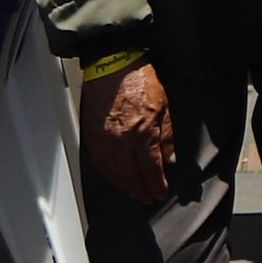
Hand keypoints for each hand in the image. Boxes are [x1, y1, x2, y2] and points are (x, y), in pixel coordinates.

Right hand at [79, 61, 174, 207]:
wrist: (111, 64)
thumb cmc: (138, 80)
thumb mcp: (163, 106)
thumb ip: (166, 136)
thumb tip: (169, 160)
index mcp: (142, 131)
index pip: (151, 169)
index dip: (157, 184)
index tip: (162, 192)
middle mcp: (122, 140)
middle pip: (132, 176)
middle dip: (143, 190)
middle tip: (150, 198)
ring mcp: (104, 140)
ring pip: (115, 174)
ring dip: (126, 187)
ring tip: (135, 193)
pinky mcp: (92, 137)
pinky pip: (100, 164)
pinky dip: (110, 176)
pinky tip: (117, 180)